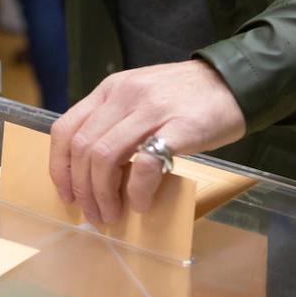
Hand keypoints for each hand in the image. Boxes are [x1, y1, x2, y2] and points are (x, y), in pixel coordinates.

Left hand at [48, 60, 246, 225]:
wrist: (235, 82)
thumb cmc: (187, 97)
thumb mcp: (140, 96)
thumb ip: (115, 121)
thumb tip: (93, 168)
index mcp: (111, 89)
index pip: (65, 129)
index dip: (59, 167)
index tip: (67, 193)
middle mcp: (125, 95)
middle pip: (83, 149)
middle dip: (83, 189)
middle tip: (94, 214)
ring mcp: (152, 109)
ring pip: (106, 158)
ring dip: (103, 195)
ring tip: (113, 214)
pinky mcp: (180, 127)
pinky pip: (145, 164)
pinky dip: (137, 190)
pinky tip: (141, 203)